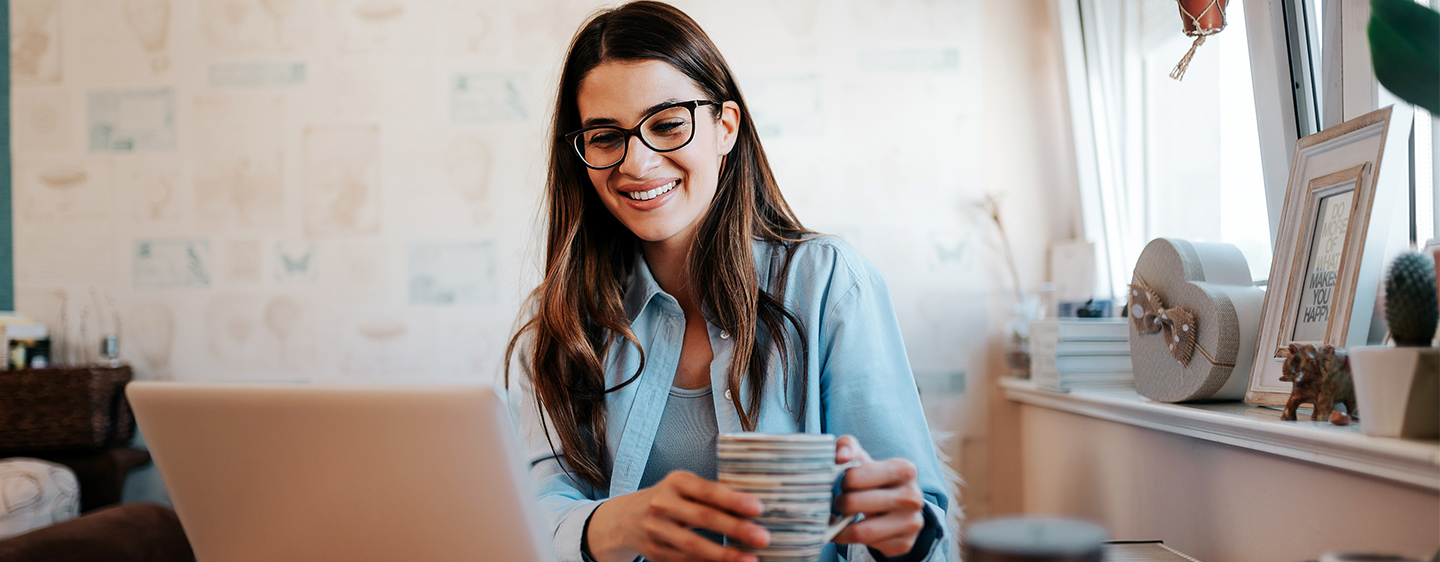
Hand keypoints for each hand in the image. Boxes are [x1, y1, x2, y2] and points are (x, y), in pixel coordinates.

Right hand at [586, 471, 770, 561]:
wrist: (626, 518)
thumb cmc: (669, 498)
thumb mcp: (685, 486)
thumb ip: (712, 494)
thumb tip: (753, 505)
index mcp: (676, 481)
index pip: (708, 490)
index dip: (733, 499)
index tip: (758, 508)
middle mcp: (663, 503)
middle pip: (703, 518)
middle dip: (736, 529)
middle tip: (763, 537)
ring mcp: (657, 530)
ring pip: (694, 545)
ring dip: (725, 555)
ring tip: (751, 559)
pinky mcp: (655, 552)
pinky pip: (686, 560)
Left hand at [831, 435, 926, 556]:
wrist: (900, 506)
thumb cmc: (875, 478)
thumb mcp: (863, 458)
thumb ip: (847, 448)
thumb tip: (841, 456)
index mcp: (905, 469)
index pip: (854, 476)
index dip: (842, 480)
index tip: (845, 482)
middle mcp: (913, 497)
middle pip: (853, 503)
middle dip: (840, 503)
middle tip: (840, 502)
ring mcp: (911, 523)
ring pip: (861, 531)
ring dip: (842, 526)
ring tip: (841, 518)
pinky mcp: (904, 544)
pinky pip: (868, 546)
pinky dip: (851, 540)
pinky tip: (852, 530)